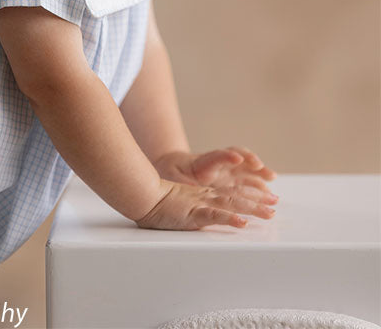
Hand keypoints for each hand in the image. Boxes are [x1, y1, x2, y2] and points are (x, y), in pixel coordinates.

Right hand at [136, 178, 276, 230]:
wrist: (141, 195)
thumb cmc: (155, 202)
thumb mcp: (178, 205)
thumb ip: (191, 208)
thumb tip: (199, 215)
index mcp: (202, 195)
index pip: (231, 193)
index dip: (250, 194)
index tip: (267, 198)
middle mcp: (205, 197)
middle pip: (237, 197)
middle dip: (258, 200)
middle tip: (276, 203)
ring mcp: (200, 203)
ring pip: (231, 204)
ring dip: (252, 208)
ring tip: (269, 213)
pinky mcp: (192, 212)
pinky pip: (214, 215)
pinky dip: (229, 218)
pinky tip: (242, 222)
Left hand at [154, 146, 277, 194]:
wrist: (172, 167)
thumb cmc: (172, 173)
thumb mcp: (171, 177)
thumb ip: (179, 181)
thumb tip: (185, 188)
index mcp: (202, 162)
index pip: (216, 156)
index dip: (227, 156)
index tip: (236, 158)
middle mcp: (217, 163)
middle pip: (237, 157)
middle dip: (250, 160)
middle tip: (260, 166)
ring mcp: (226, 169)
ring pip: (245, 166)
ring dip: (258, 171)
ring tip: (271, 177)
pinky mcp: (231, 177)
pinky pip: (248, 177)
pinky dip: (258, 182)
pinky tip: (268, 190)